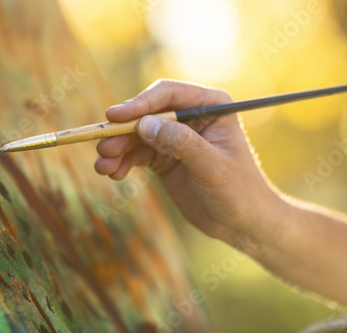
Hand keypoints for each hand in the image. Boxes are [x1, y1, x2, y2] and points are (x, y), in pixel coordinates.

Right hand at [95, 79, 283, 246]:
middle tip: (103, 148)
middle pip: (147, 114)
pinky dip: (124, 162)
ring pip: (138, 135)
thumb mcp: (212, 167)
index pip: (169, 95)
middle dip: (123, 131)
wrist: (243, 223)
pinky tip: (115, 174)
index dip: (139, 104)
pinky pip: (138, 153)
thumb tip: (144, 124)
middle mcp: (191, 117)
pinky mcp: (165, 158)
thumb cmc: (239, 191)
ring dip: (118, 149)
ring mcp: (176, 138)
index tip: (114, 117)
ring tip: (104, 167)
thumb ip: (181, 143)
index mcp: (211, 106)